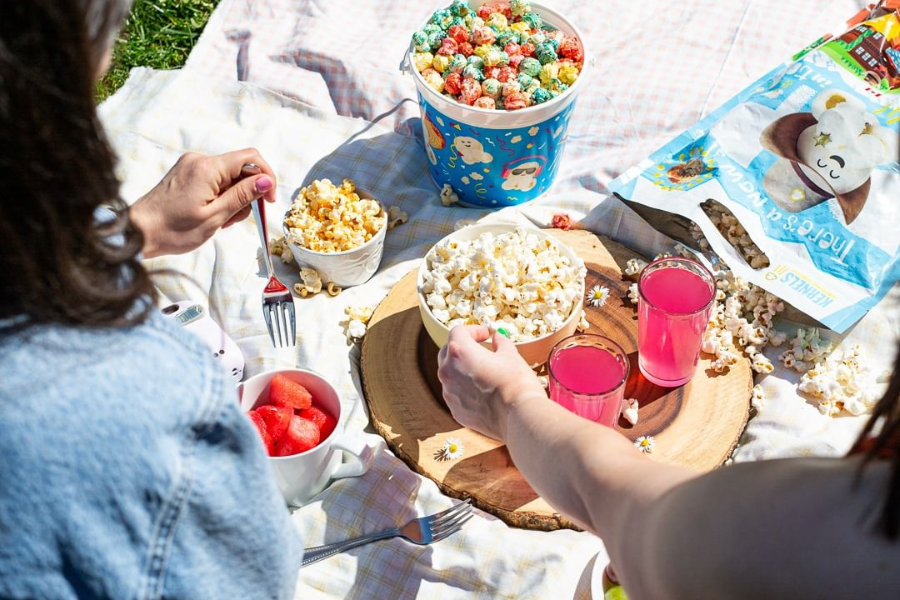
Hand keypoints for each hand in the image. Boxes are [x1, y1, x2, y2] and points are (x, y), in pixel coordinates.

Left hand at [130, 148, 276, 257]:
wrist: (138, 232)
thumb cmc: (173, 229)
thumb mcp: (214, 216)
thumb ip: (242, 195)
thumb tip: (266, 181)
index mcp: (207, 168)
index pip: (251, 158)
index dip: (266, 177)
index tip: (268, 200)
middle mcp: (199, 160)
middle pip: (240, 168)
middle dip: (247, 193)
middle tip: (236, 218)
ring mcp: (191, 166)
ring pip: (229, 176)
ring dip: (233, 198)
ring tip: (221, 220)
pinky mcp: (187, 174)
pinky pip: (215, 180)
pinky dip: (221, 196)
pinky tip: (212, 214)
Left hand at [437, 325, 546, 440]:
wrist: (518, 417)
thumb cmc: (515, 382)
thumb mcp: (511, 354)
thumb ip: (500, 343)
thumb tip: (497, 339)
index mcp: (459, 352)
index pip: (458, 331)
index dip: (474, 330)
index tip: (486, 335)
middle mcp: (448, 371)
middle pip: (448, 351)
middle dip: (464, 347)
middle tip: (482, 349)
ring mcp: (449, 393)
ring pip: (450, 374)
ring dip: (463, 369)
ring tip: (483, 372)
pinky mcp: (455, 410)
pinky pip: (456, 393)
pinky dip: (465, 389)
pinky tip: (483, 392)